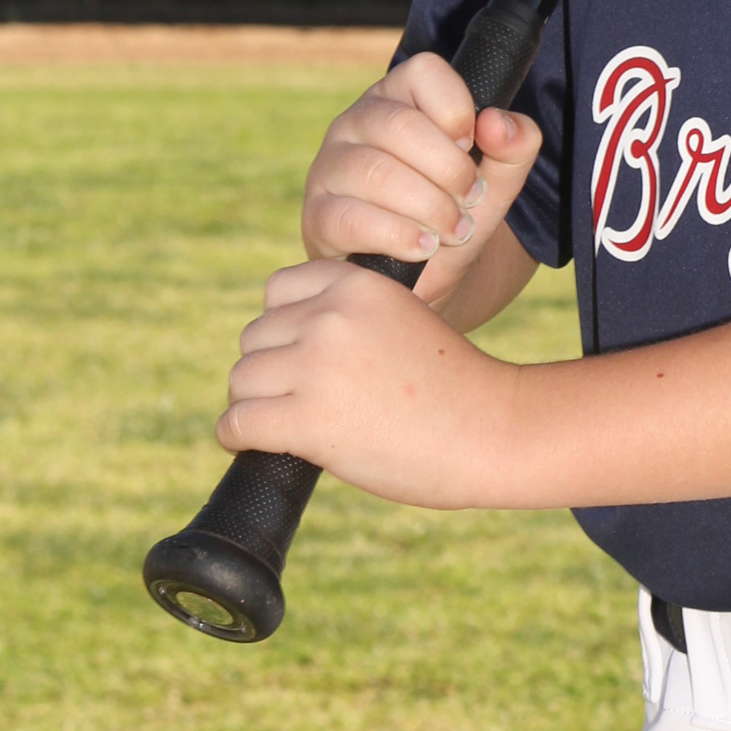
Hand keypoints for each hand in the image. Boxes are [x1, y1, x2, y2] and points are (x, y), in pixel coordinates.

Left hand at [216, 257, 522, 506]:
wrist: (492, 431)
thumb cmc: (451, 386)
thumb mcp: (401, 321)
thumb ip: (347, 318)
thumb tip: (275, 345)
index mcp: (357, 284)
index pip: (277, 290)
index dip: (283, 328)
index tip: (301, 358)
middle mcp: (331, 315)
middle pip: (254, 338)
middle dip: (270, 371)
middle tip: (301, 400)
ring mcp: (317, 365)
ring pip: (241, 380)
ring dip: (255, 405)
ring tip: (286, 425)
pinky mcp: (308, 418)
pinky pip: (237, 423)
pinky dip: (237, 438)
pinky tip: (262, 446)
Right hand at [302, 52, 541, 311]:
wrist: (424, 275)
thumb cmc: (454, 212)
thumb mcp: (497, 180)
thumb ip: (515, 147)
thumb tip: (498, 122)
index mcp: (399, 97)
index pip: (424, 72)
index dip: (457, 110)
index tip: (472, 147)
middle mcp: (357, 121)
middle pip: (401, 126)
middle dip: (450, 170)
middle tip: (470, 200)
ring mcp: (330, 166)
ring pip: (376, 173)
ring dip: (429, 207)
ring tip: (454, 230)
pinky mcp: (318, 215)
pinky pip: (350, 218)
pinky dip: (397, 235)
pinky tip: (423, 246)